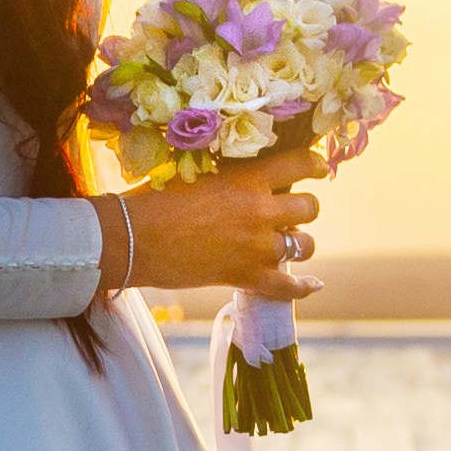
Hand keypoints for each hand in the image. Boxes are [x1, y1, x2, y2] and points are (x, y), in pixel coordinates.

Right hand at [97, 146, 322, 306]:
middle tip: (291, 212)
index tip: (318, 168)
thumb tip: (241, 175)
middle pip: (310, 208)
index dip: (315, 164)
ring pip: (305, 245)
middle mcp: (260, 211)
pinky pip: (289, 287)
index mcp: (247, 179)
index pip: (301, 163)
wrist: (132, 239)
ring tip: (287, 243)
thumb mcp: (195, 174)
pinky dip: (303, 287)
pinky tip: (313, 284)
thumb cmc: (154, 200)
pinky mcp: (246, 277)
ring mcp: (256, 247)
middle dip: (304, 208)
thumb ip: (227, 176)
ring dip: (299, 243)